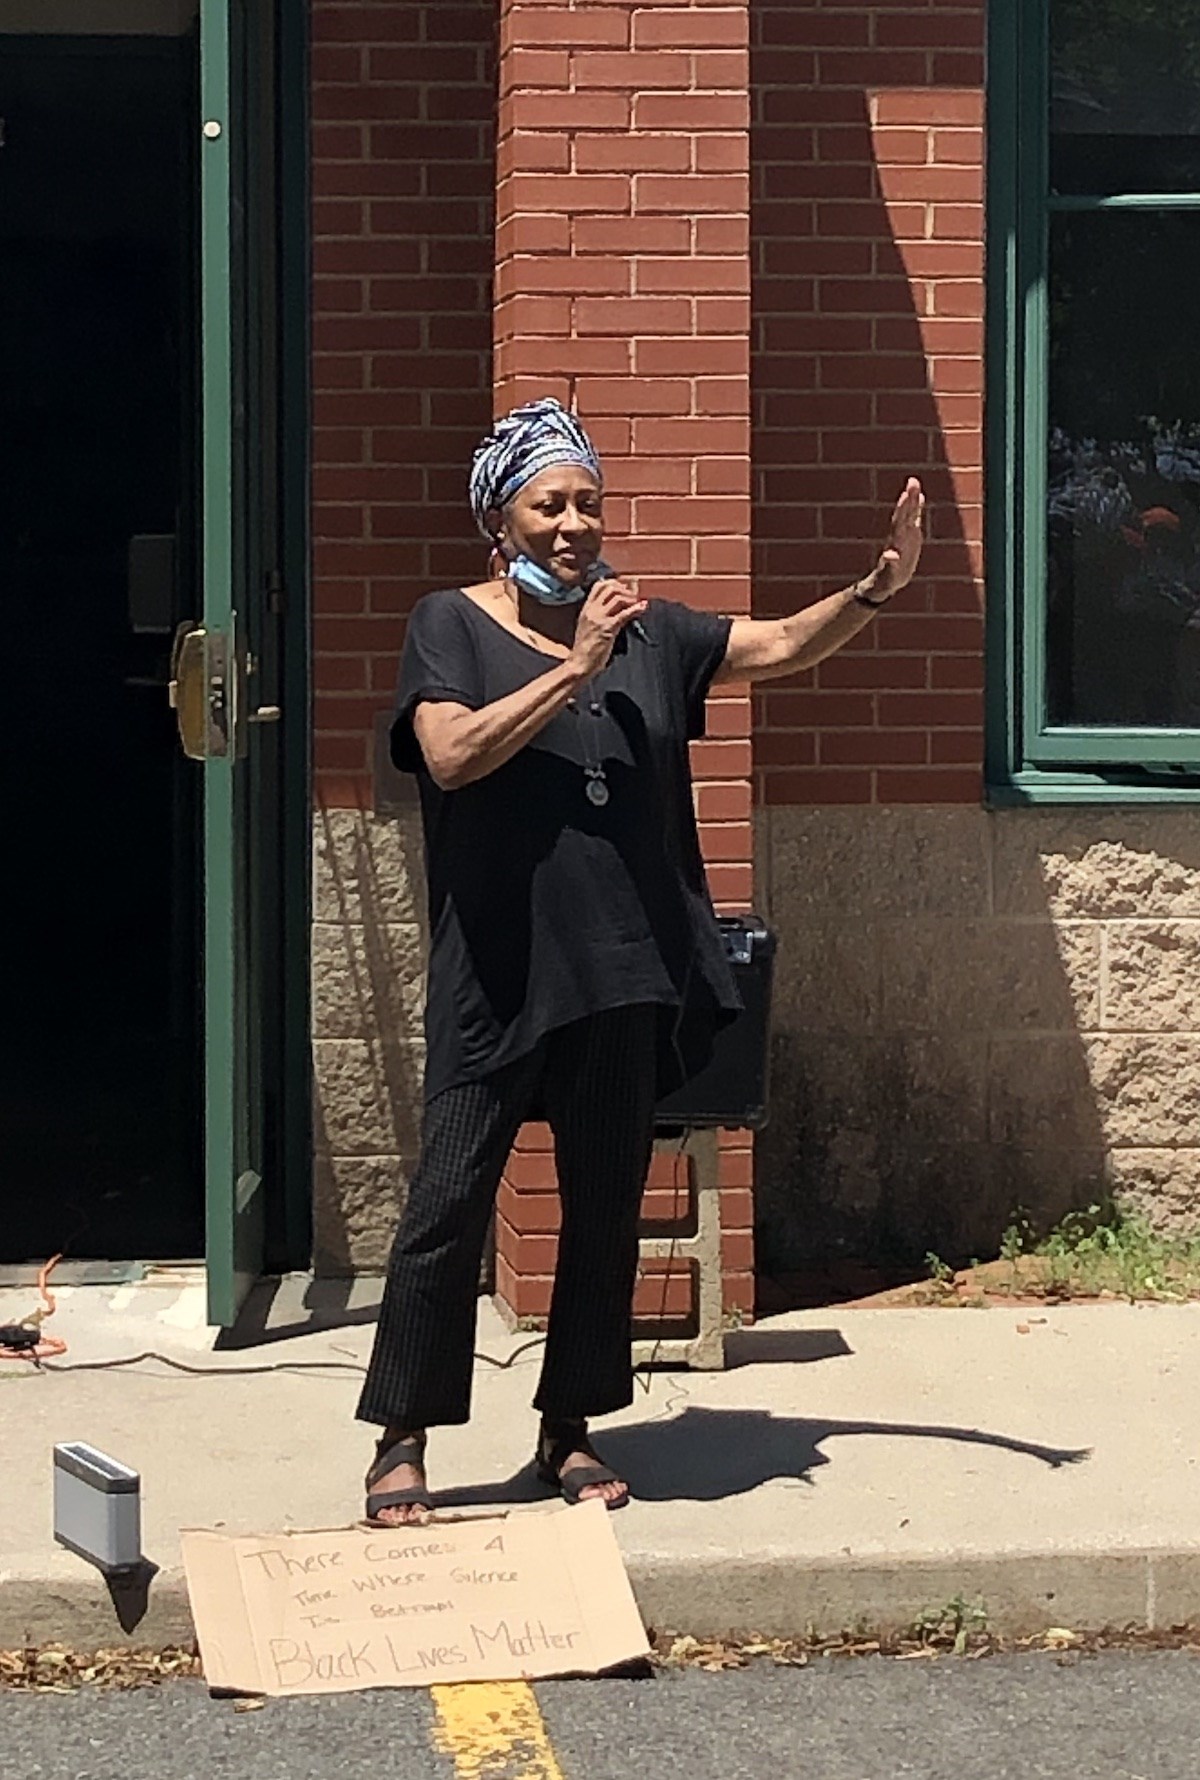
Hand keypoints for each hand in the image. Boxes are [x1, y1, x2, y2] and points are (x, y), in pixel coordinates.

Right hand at [569, 577, 648, 676]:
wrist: (579, 664)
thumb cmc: (585, 651)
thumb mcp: (588, 628)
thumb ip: (599, 617)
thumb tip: (616, 609)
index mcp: (586, 609)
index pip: (599, 586)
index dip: (615, 583)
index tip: (626, 588)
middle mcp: (592, 611)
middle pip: (610, 587)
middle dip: (625, 589)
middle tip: (634, 596)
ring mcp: (599, 619)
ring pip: (617, 597)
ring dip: (631, 598)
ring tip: (638, 604)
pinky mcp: (607, 629)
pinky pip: (624, 614)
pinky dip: (636, 609)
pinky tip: (643, 607)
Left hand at [857, 478, 925, 603]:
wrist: (887, 581)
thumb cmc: (886, 579)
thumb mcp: (890, 573)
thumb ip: (890, 563)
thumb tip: (890, 555)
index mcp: (896, 541)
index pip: (900, 521)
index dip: (903, 509)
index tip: (906, 495)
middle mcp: (900, 535)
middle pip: (905, 513)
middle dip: (909, 498)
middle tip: (913, 481)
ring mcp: (905, 534)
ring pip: (909, 513)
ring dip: (912, 499)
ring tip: (914, 483)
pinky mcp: (911, 537)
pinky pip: (915, 519)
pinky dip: (917, 508)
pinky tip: (920, 497)